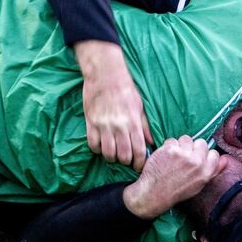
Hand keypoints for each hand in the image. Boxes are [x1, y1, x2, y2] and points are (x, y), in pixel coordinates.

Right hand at [74, 40, 153, 171]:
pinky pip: (93, 144)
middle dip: (126, 162)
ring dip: (111, 157)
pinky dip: (97, 149)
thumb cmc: (125, 89)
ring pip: (108, 153)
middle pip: (123, 155)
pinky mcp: (91, 123)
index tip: (139, 166)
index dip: (139, 162)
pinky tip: (101, 145)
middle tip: (126, 160)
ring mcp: (104, 125)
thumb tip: (151, 142)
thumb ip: (145, 125)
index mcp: (133, 122)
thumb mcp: (139, 106)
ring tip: (113, 154)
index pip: (139, 150)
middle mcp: (119, 126)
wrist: (105, 75)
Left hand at [122, 136, 225, 219]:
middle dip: (193, 147)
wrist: (155, 193)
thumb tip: (226, 159)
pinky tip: (165, 156)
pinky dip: (168, 146)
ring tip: (174, 156)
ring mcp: (183, 154)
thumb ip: (213, 170)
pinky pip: (172, 140)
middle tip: (184, 157)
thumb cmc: (177, 190)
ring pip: (186, 138)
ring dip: (180, 145)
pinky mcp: (170, 149)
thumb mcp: (199, 184)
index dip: (205, 154)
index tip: (196, 159)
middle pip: (201, 142)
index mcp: (206, 172)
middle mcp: (196, 162)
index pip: (214, 153)